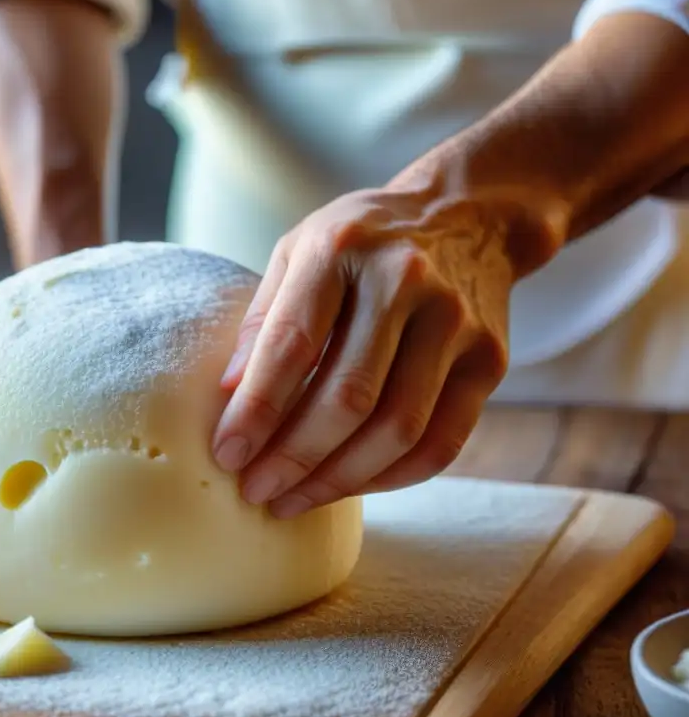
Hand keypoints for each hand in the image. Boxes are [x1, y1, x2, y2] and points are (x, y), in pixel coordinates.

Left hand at [211, 188, 522, 518]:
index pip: (293, 345)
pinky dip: (392, 477)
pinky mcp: (489, 359)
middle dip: (295, 458)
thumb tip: (230, 399)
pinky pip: (442, 442)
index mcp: (341, 248)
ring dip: (340, 479)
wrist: (466, 216)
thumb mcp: (297, 252)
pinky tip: (352, 485)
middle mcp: (405, 281)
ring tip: (295, 500)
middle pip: (348, 397)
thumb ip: (264, 320)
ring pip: (398, 429)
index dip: (256, 410)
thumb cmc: (361, 243)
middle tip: (257, 492)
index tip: (227, 455)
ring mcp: (456, 322)